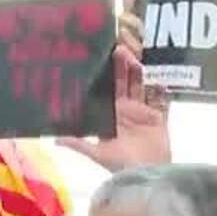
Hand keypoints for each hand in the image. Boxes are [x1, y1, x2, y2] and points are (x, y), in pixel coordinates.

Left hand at [60, 0, 171, 171]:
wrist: (148, 177)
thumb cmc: (122, 166)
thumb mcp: (98, 153)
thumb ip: (79, 142)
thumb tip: (53, 137)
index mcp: (111, 112)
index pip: (108, 84)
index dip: (108, 67)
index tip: (104, 48)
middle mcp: (127, 107)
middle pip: (126, 77)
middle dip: (124, 59)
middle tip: (120, 38)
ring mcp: (145, 110)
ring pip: (142, 81)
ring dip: (138, 66)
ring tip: (132, 49)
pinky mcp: (161, 115)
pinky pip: (163, 97)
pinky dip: (163, 84)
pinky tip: (161, 67)